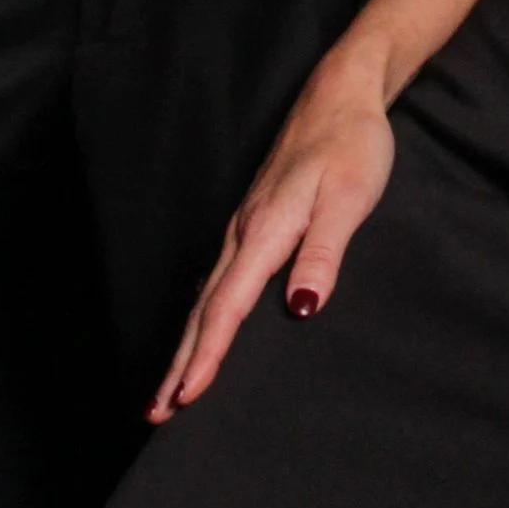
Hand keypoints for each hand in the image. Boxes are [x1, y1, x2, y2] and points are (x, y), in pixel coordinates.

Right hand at [148, 44, 398, 420]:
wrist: (341, 95)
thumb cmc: (351, 145)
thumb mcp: (348, 198)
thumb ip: (323, 253)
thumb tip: (301, 308)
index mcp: (264, 230)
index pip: (228, 307)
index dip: (206, 355)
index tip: (186, 397)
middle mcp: (244, 231)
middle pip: (204, 309)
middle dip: (179, 362)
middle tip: (157, 411)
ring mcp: (245, 226)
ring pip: (206, 296)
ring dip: (186, 343)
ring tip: (170, 388)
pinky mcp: (253, 222)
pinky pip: (219, 280)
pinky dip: (204, 315)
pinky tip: (202, 330)